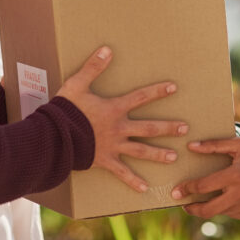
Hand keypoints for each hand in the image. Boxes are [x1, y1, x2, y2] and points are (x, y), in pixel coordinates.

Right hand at [58, 46, 187, 192]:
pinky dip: (132, 181)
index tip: (174, 87)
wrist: (54, 137)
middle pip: (148, 128)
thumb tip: (107, 49)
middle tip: (185, 129)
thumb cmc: (65, 110)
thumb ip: (93, 67)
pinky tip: (144, 189)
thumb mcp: (77, 84)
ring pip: (141, 151)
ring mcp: (113, 146)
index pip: (141, 97)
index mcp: (114, 109)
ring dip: (158, 154)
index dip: (157, 91)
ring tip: (174, 158)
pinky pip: (121, 173)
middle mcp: (118, 128)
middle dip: (168, 128)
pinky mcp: (105, 161)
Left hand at [170, 137, 239, 219]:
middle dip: (192, 208)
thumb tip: (191, 146)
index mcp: (235, 176)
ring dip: (209, 207)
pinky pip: (232, 213)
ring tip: (203, 199)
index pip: (204, 186)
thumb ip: (214, 145)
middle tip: (184, 205)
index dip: (188, 188)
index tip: (177, 190)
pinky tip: (226, 197)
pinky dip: (226, 207)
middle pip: (208, 210)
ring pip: (220, 212)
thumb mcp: (238, 145)